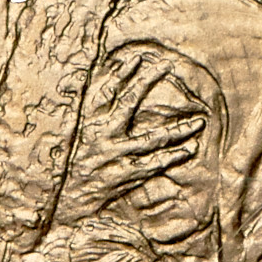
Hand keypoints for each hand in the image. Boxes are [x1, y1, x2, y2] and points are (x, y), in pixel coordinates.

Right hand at [55, 48, 205, 223]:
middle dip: (146, 81)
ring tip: (199, 121)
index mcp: (86, 124)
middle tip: (166, 65)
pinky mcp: (123, 176)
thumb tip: (109, 81)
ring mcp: (113, 156)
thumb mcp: (76, 137)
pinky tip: (188, 149)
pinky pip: (153, 164)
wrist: (62, 203)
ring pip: (151, 138)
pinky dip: (171, 156)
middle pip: (127, 103)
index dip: (120, 73)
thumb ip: (92, 113)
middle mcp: (100, 136)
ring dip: (177, 129)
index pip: (104, 91)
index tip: (137, 58)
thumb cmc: (71, 166)